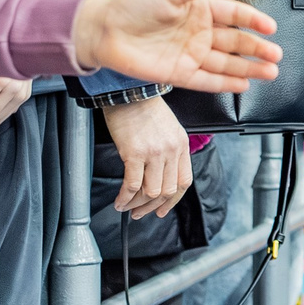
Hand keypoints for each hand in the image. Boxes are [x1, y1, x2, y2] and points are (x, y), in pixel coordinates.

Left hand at [74, 0, 283, 94]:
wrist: (105, 32)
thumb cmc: (133, 7)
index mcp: (199, 10)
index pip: (233, 14)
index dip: (252, 20)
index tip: (270, 27)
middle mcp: (199, 33)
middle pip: (235, 42)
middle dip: (257, 48)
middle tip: (275, 54)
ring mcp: (191, 55)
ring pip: (226, 63)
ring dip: (249, 68)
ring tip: (270, 72)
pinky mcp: (179, 74)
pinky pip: (208, 80)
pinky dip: (226, 84)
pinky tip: (244, 84)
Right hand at [99, 95, 191, 217]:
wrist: (129, 92)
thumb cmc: (145, 107)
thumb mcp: (169, 128)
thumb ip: (170, 150)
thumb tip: (161, 175)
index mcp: (181, 145)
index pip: (184, 182)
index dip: (173, 201)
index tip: (162, 209)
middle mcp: (171, 151)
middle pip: (168, 191)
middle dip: (152, 207)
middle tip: (140, 212)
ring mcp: (154, 153)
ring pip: (151, 192)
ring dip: (137, 204)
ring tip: (126, 206)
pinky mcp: (135, 153)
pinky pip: (132, 185)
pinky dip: (125, 197)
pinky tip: (119, 200)